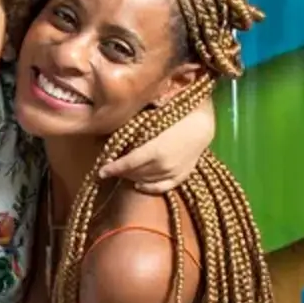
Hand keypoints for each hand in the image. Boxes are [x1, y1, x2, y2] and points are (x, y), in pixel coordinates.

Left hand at [98, 94, 215, 192]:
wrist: (203, 123)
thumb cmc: (177, 115)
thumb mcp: (153, 118)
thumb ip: (134, 125)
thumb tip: (114, 124)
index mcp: (154, 150)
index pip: (127, 164)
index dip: (112, 168)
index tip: (100, 171)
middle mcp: (162, 165)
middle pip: (134, 173)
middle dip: (120, 171)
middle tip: (111, 167)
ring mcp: (173, 172)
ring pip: (145, 180)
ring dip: (131, 177)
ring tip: (123, 172)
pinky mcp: (181, 176)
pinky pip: (162, 187)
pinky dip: (148, 187)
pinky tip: (139, 184)